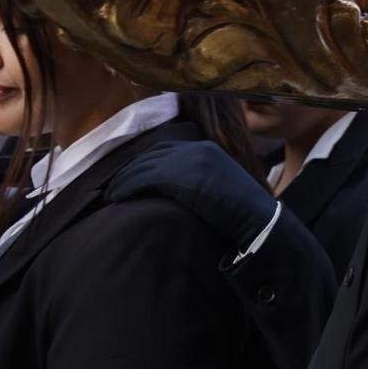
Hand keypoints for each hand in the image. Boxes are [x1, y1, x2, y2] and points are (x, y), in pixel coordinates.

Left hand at [105, 140, 277, 251]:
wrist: (257, 220)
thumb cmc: (241, 212)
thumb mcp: (220, 187)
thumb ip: (200, 181)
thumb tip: (181, 192)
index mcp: (206, 149)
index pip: (165, 150)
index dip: (144, 163)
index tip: (129, 177)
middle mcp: (196, 149)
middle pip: (152, 155)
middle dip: (130, 170)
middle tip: (114, 186)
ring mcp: (188, 160)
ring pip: (144, 165)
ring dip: (123, 180)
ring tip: (111, 196)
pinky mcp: (181, 176)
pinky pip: (144, 177)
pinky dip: (127, 186)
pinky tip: (117, 198)